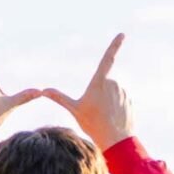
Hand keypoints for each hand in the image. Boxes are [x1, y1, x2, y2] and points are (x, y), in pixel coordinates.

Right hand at [39, 34, 133, 148]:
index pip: (108, 58)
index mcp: (100, 81)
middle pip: (103, 82)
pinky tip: (112, 118)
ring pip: (111, 91)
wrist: (116, 139)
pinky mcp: (130, 100)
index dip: (115, 45)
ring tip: (104, 116)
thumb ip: (60, 98)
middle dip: (99, 93)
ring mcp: (123, 92)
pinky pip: (119, 99)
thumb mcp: (74, 109)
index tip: (122, 34)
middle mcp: (114, 83)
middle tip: (95, 110)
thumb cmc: (94, 123)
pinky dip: (115, 106)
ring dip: (107, 100)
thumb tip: (43, 90)